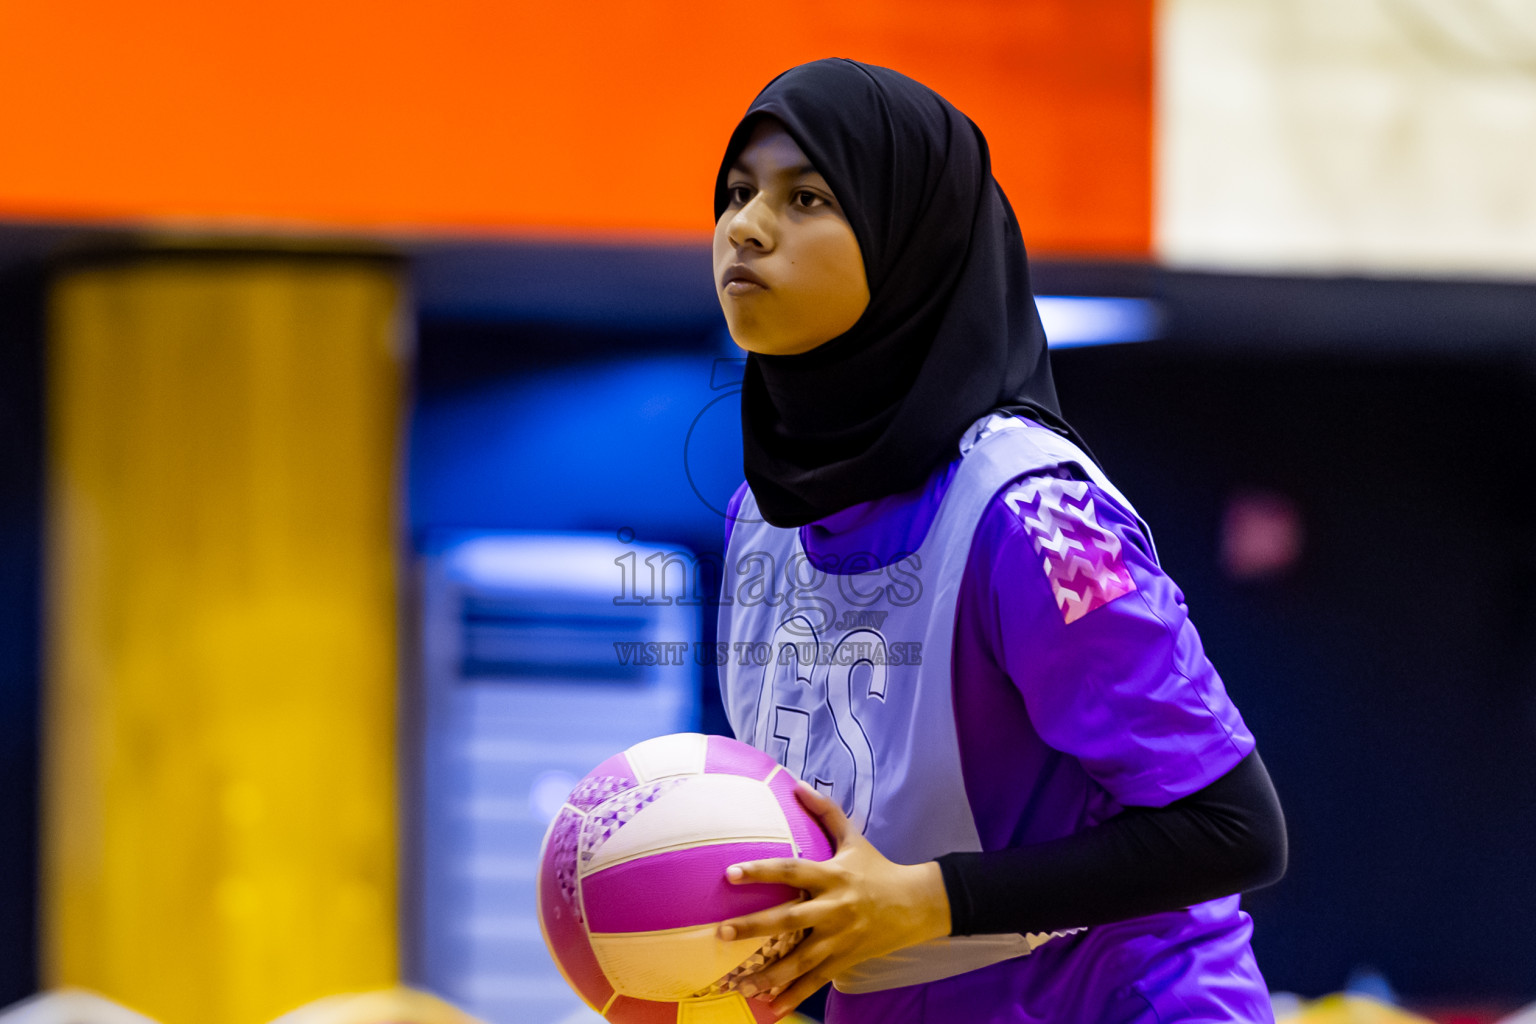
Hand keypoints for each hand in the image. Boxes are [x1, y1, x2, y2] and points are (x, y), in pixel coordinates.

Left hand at [715, 782, 951, 1015]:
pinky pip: (817, 981)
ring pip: (800, 959)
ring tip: (739, 984)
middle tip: (721, 932)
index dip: (761, 871)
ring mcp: (840, 938)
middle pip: (789, 919)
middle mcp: (834, 908)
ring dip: (769, 974)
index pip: (791, 870)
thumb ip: (826, 812)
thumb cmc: (877, 868)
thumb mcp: (854, 838)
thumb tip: (798, 784)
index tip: (730, 873)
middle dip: (754, 927)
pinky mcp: (846, 960)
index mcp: (832, 875)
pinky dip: (794, 995)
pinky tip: (771, 1007)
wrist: (916, 905)